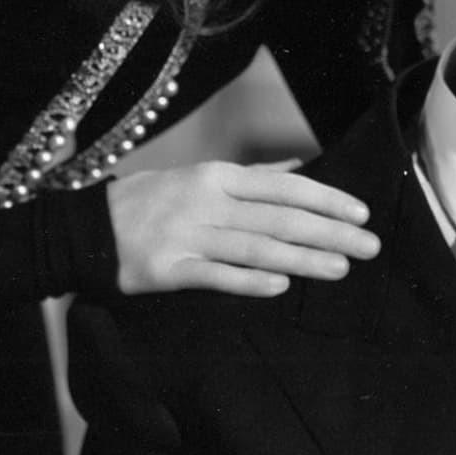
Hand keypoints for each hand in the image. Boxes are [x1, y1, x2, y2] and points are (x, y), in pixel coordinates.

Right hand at [108, 161, 379, 296]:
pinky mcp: (169, 270)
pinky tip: (281, 287)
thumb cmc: (150, 201)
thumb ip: (250, 176)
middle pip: (280, 217)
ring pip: (256, 247)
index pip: (284, 186)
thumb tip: (298, 167)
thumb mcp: (198, 176)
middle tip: (370, 247)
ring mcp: (188, 236)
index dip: (326, 198)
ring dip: (303, 258)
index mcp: (217, 177)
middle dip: (330, 232)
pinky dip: (249, 281)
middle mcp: (207, 202)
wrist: (84, 228)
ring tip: (341, 269)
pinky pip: (215, 276)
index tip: (362, 213)